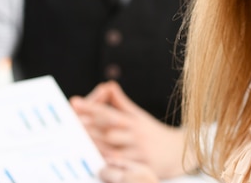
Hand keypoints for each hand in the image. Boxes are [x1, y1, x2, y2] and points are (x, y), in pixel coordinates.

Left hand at [70, 81, 192, 178]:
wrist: (179, 151)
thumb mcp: (139, 116)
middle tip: (70, 122)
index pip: (108, 111)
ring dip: (95, 144)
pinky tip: (96, 162)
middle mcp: (134, 134)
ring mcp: (138, 150)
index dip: (91, 106)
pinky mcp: (142, 165)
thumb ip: (121, 103)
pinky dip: (110, 164)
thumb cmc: (153, 133)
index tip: (74, 102)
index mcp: (132, 120)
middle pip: (108, 129)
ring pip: (113, 148)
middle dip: (89, 126)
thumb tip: (107, 84)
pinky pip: (123, 166)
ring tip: (76, 141)